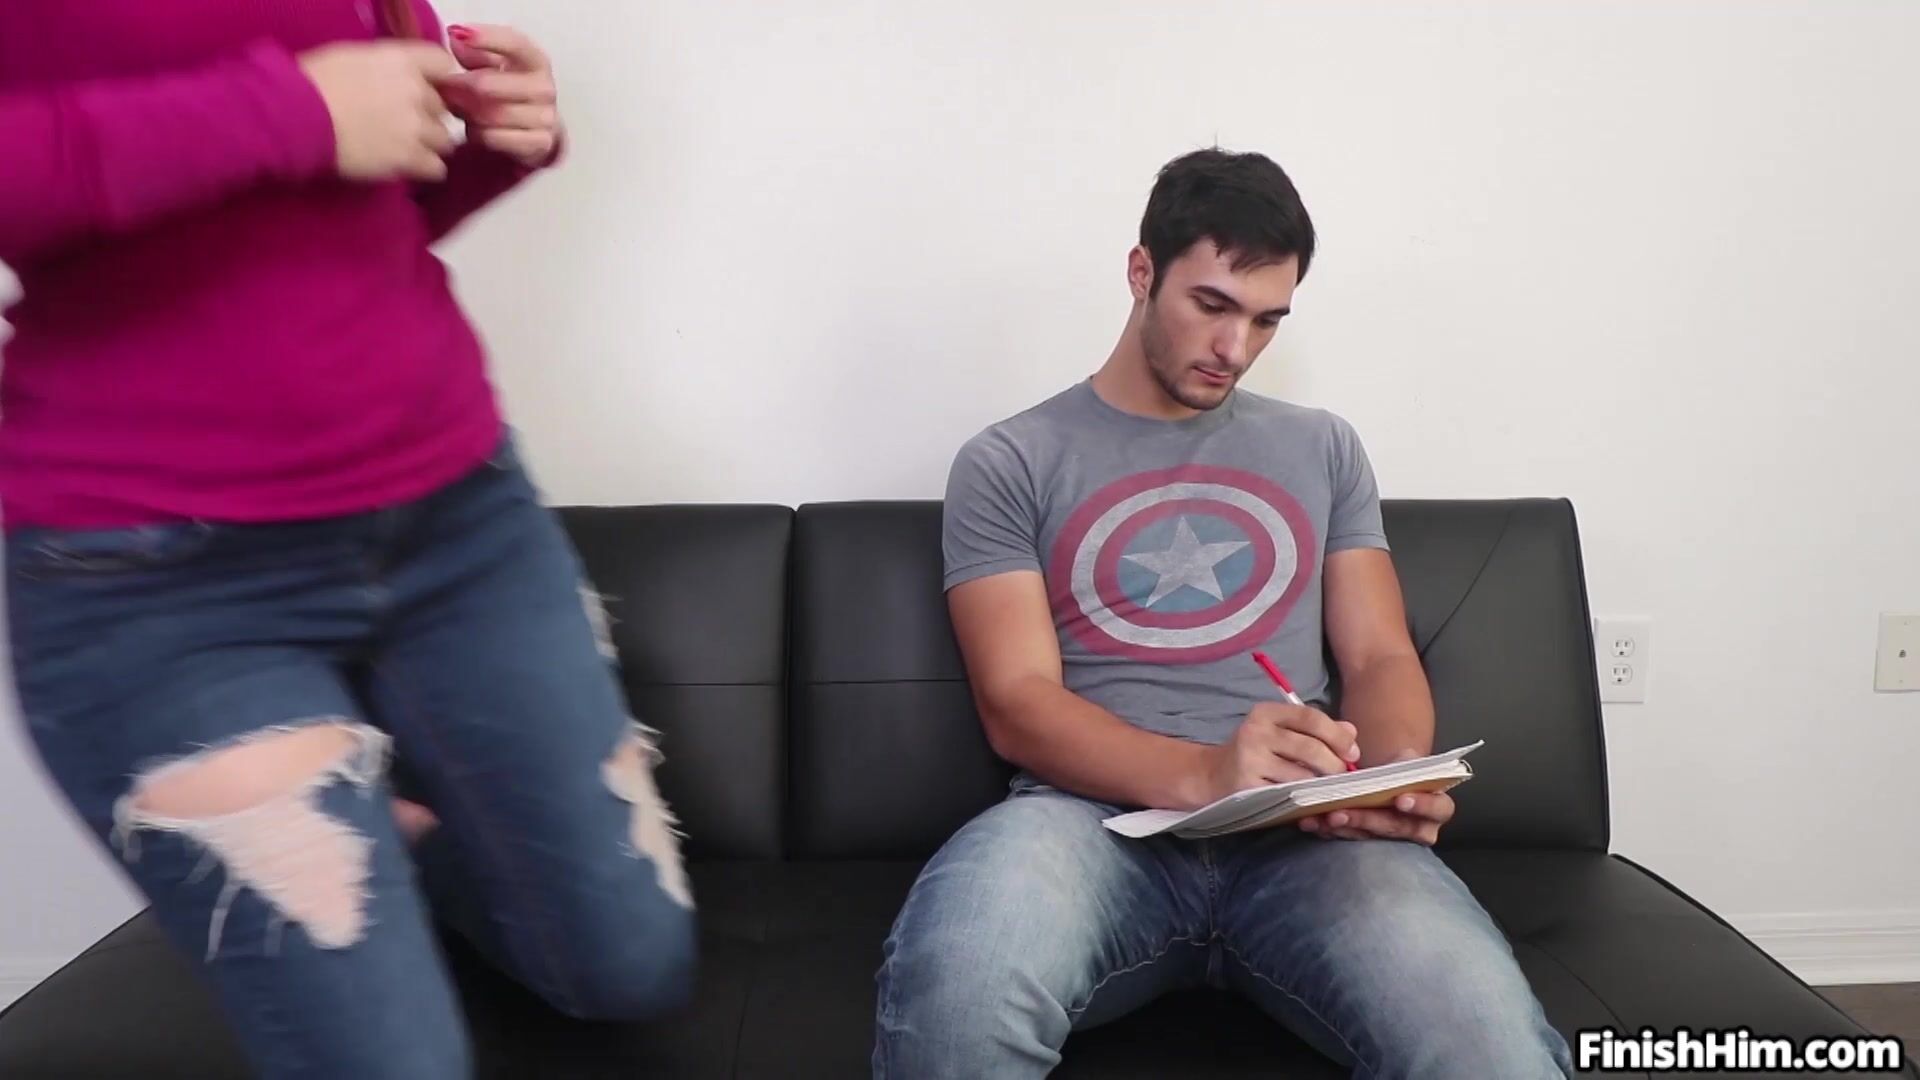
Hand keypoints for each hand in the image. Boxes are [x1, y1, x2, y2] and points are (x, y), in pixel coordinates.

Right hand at [299, 41, 459, 180]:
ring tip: (406, 147)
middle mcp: (417, 91)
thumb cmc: (314, 81)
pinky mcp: (410, 159)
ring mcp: (417, 127)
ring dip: (429, 143)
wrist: (299, 116)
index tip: (425, 87)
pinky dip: (426, 168)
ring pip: (444, 139)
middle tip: (402, 122)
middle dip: (427, 114)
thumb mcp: (354, 57)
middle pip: (442, 106)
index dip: (436, 78)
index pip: (443, 63)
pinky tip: (409, 166)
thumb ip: (386, 66)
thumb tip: (395, 78)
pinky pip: (437, 168)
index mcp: (402, 60)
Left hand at [439, 24, 562, 166]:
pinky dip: (479, 134)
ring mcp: (545, 117)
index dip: (486, 38)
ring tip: (460, 109)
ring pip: (490, 113)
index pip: (514, 43)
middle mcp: (545, 88)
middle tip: (445, 87)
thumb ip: (474, 51)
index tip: (459, 34)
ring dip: (468, 112)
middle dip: (461, 86)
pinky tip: (475, 129)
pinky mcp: (540, 143)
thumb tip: (456, 36)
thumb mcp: (493, 65)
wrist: (532, 129)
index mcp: (536, 61)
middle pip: (489, 83)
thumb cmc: (507, 91)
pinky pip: (495, 137)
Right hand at [1193, 703, 1359, 805]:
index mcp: (1266, 713)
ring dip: (1320, 786)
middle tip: (1342, 776)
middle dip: (1335, 765)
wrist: (1211, 776)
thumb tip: (1351, 732)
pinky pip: (1288, 796)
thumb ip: (1315, 730)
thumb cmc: (1254, 753)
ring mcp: (1249, 761)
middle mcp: (1255, 732)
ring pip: (1302, 776)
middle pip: (1310, 748)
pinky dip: (1304, 800)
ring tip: (1324, 788)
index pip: (1310, 718)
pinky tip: (1307, 801)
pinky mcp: (1247, 787)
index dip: (1337, 736)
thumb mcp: (1280, 733)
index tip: (1352, 752)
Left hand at [1297, 749, 1454, 844]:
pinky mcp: (1368, 843)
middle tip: (1342, 812)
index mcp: (1436, 805)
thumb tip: (1402, 756)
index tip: (1400, 799)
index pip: (1438, 808)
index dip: (1422, 805)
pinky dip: (1329, 831)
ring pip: (1371, 838)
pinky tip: (1312, 822)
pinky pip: (1350, 839)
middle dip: (1368, 819)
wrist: (1387, 784)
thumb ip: (1403, 761)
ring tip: (1324, 817)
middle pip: (1397, 828)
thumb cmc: (1400, 772)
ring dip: (1346, 827)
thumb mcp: (1405, 762)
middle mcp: (1419, 827)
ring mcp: (1393, 839)